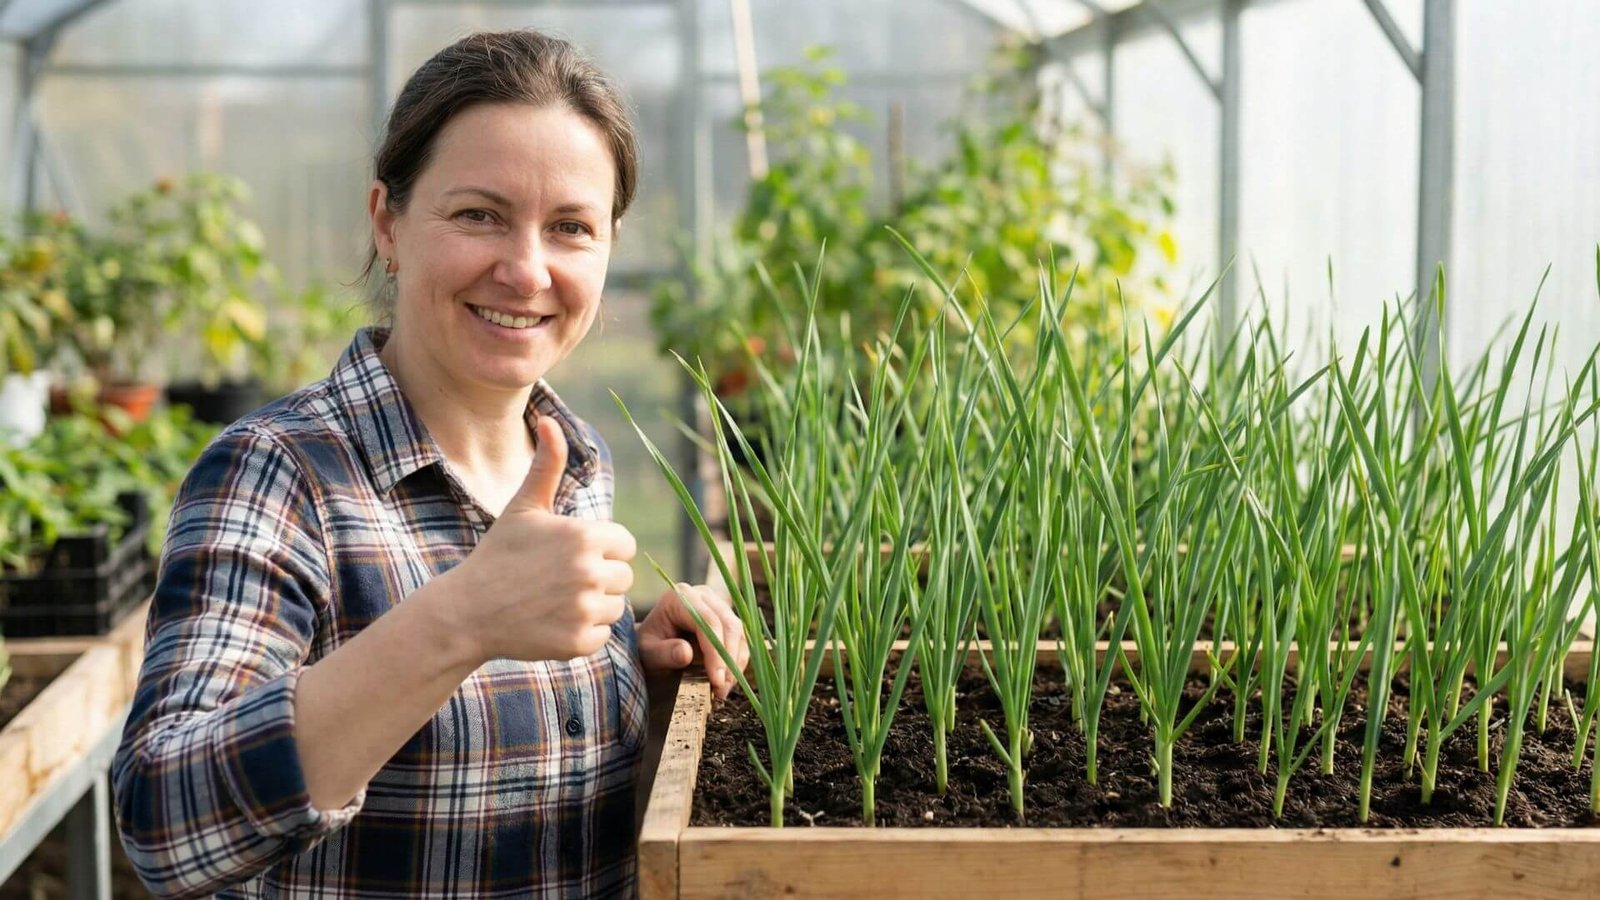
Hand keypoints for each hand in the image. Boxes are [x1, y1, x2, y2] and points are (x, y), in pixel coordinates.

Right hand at [451, 416, 636, 662]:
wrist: (467, 611)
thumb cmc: (499, 554)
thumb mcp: (524, 507)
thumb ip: (547, 465)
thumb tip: (549, 419)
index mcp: (586, 536)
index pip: (624, 544)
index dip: (600, 549)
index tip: (568, 555)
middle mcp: (591, 572)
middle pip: (623, 576)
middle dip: (597, 578)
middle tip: (557, 580)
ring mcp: (585, 610)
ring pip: (615, 607)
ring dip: (592, 606)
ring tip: (554, 600)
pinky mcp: (579, 642)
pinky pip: (602, 635)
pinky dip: (582, 633)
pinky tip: (551, 623)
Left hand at [638, 582, 748, 698]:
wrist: (652, 647)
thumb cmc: (648, 649)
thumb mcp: (648, 653)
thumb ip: (664, 653)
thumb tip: (686, 653)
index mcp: (681, 598)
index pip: (708, 622)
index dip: (716, 652)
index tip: (716, 680)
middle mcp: (703, 595)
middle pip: (728, 625)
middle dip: (728, 660)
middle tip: (721, 689)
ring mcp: (717, 605)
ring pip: (739, 632)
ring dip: (736, 663)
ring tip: (722, 689)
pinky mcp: (727, 618)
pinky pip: (741, 639)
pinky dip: (738, 661)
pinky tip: (727, 681)